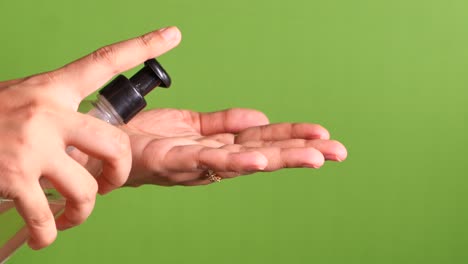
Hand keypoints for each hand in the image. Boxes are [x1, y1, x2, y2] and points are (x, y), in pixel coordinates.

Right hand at [0, 26, 180, 248]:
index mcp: (53, 89)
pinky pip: (47, 218)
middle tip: (108, 184)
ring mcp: (32, 147)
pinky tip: (45, 234)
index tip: (174, 35)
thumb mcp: (24, 100)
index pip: (105, 62)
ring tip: (71, 214)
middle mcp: (47, 113)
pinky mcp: (13, 179)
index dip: (143, 46)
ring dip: (83, 211)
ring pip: (88, 189)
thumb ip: (58, 114)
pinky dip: (49, 234)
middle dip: (119, 173)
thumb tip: (86, 142)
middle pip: (115, 144)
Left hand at [122, 108, 346, 186]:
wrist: (107, 143)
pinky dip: (234, 162)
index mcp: (221, 146)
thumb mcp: (193, 122)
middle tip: (337, 152)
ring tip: (313, 157)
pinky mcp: (173, 160)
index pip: (265, 139)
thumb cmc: (149, 136)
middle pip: (263, 151)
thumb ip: (226, 122)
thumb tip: (261, 117)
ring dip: (280, 158)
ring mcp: (196, 162)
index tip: (324, 136)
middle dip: (300, 152)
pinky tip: (258, 160)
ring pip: (244, 159)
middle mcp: (214, 159)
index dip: (294, 137)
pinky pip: (207, 161)